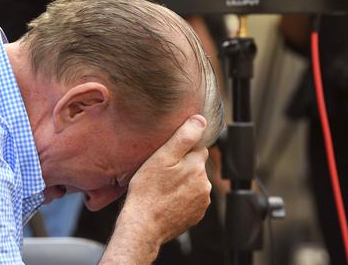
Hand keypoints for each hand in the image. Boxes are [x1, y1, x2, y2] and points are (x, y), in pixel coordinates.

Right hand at [99, 115, 209, 263]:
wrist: (142, 226)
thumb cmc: (147, 191)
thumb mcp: (162, 157)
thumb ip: (184, 137)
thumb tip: (201, 120)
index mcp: (198, 166)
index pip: (197, 148)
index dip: (181, 150)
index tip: (167, 156)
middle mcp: (205, 184)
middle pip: (195, 166)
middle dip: (182, 167)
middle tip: (161, 173)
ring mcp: (201, 202)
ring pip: (193, 183)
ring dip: (181, 183)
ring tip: (161, 188)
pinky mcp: (195, 216)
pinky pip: (190, 200)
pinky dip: (180, 199)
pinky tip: (165, 200)